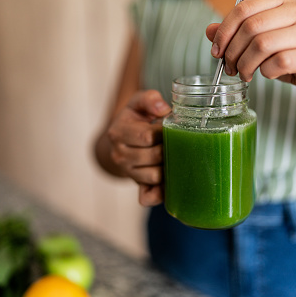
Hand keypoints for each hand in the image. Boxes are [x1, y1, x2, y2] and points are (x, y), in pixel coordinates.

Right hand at [106, 90, 170, 205]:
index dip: (164, 131)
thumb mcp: (139, 103)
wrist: (122, 140)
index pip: (146, 136)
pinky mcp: (136, 185)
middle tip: (177, 140)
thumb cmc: (135, 119)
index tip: (171, 126)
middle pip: (153, 156)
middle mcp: (119, 155)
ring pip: (155, 176)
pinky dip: (161, 193)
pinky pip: (148, 197)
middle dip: (170, 148)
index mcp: (118, 132)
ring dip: (169, 166)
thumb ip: (150, 99)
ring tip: (174, 155)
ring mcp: (127, 172)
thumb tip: (164, 109)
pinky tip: (170, 181)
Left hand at [206, 0, 295, 102]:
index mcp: (284, 1)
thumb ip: (237, 34)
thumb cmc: (293, 57)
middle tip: (230, 68)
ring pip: (263, 44)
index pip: (244, 8)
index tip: (216, 51)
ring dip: (247, 64)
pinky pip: (279, 62)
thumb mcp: (263, 43)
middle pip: (251, 27)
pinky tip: (269, 74)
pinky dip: (267, 72)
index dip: (224, 31)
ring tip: (246, 74)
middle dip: (233, 52)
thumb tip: (209, 31)